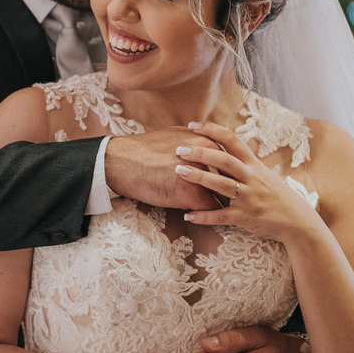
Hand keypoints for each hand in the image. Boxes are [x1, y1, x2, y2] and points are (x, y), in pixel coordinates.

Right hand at [104, 127, 223, 210]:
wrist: (121, 161)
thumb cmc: (143, 149)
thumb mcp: (174, 135)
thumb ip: (194, 141)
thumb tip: (204, 147)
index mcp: (205, 139)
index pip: (229, 159)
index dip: (230, 172)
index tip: (231, 181)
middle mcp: (208, 155)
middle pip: (232, 176)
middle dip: (232, 188)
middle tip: (232, 198)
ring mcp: (202, 175)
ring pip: (225, 194)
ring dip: (225, 204)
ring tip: (223, 212)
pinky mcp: (192, 194)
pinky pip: (211, 210)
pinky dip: (208, 216)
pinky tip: (200, 217)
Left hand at [172, 122, 321, 243]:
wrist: (299, 222)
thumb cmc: (277, 196)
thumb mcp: (263, 174)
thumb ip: (243, 163)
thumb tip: (222, 146)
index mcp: (254, 165)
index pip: (232, 141)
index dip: (212, 130)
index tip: (192, 125)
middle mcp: (252, 178)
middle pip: (225, 160)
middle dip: (201, 153)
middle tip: (179, 149)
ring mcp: (249, 197)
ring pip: (222, 184)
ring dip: (199, 177)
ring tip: (178, 172)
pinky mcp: (246, 217)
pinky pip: (222, 216)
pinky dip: (204, 216)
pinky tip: (188, 215)